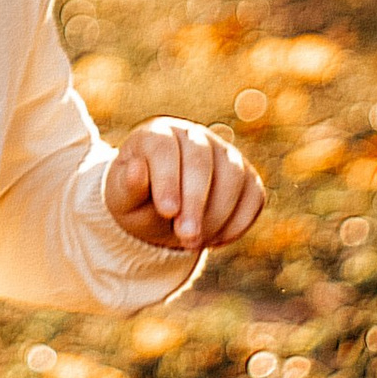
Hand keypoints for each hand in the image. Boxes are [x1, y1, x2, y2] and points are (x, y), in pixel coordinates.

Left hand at [105, 115, 265, 254]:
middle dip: (195, 203)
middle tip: (187, 238)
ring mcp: (223, 152)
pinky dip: (238, 222)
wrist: (160, 211)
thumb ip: (128, 188)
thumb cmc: (137, 200)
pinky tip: (215, 240)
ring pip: (233, 176)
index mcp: (156, 133)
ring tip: (196, 244)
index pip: (164, 148)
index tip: (167, 212)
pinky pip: (253, 195)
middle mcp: (193, 136)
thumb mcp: (123, 200)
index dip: (168, 179)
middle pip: (201, 160)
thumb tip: (136, 169)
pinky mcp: (246, 175)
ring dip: (218, 215)